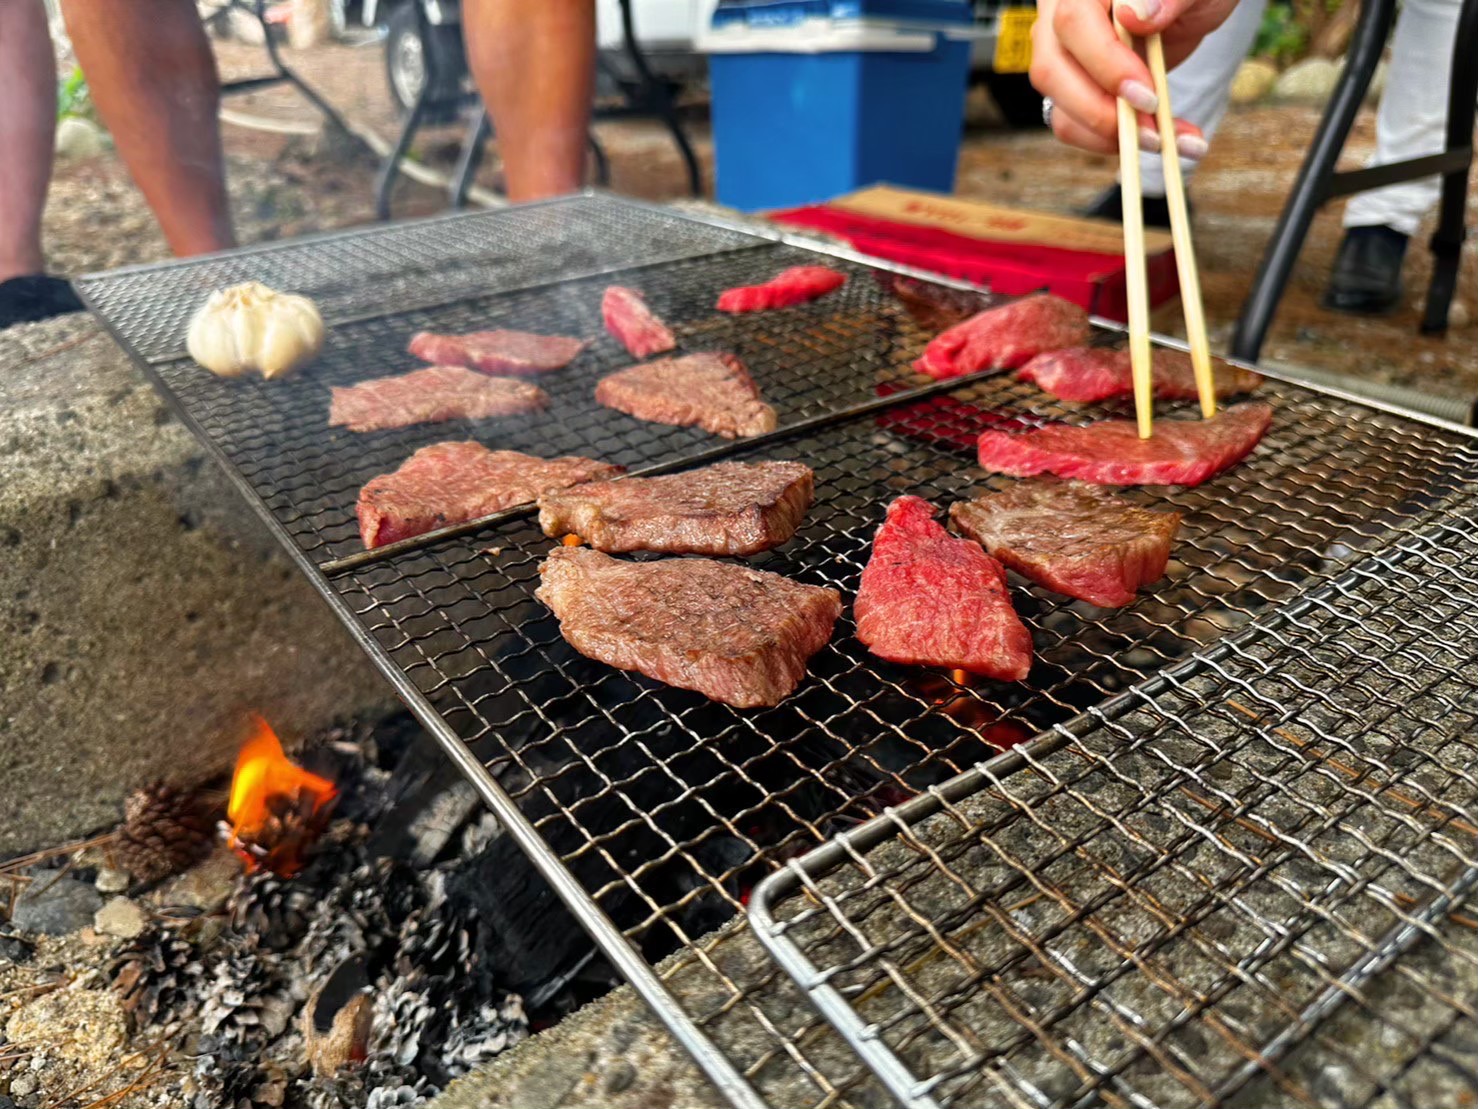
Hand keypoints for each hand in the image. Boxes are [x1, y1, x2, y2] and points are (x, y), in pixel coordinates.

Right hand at [1030, 0, 1238, 155]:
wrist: (1185, 7)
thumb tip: (1135, 16)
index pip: (1073, 22)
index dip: (1106, 63)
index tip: (1147, 95)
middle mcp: (1057, 16)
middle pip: (1051, 70)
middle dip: (1100, 111)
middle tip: (1151, 131)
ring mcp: (1059, 56)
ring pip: (1058, 107)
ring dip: (1108, 136)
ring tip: (1162, 140)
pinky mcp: (1070, 88)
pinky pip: (1074, 125)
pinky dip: (1112, 143)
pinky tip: (1155, 140)